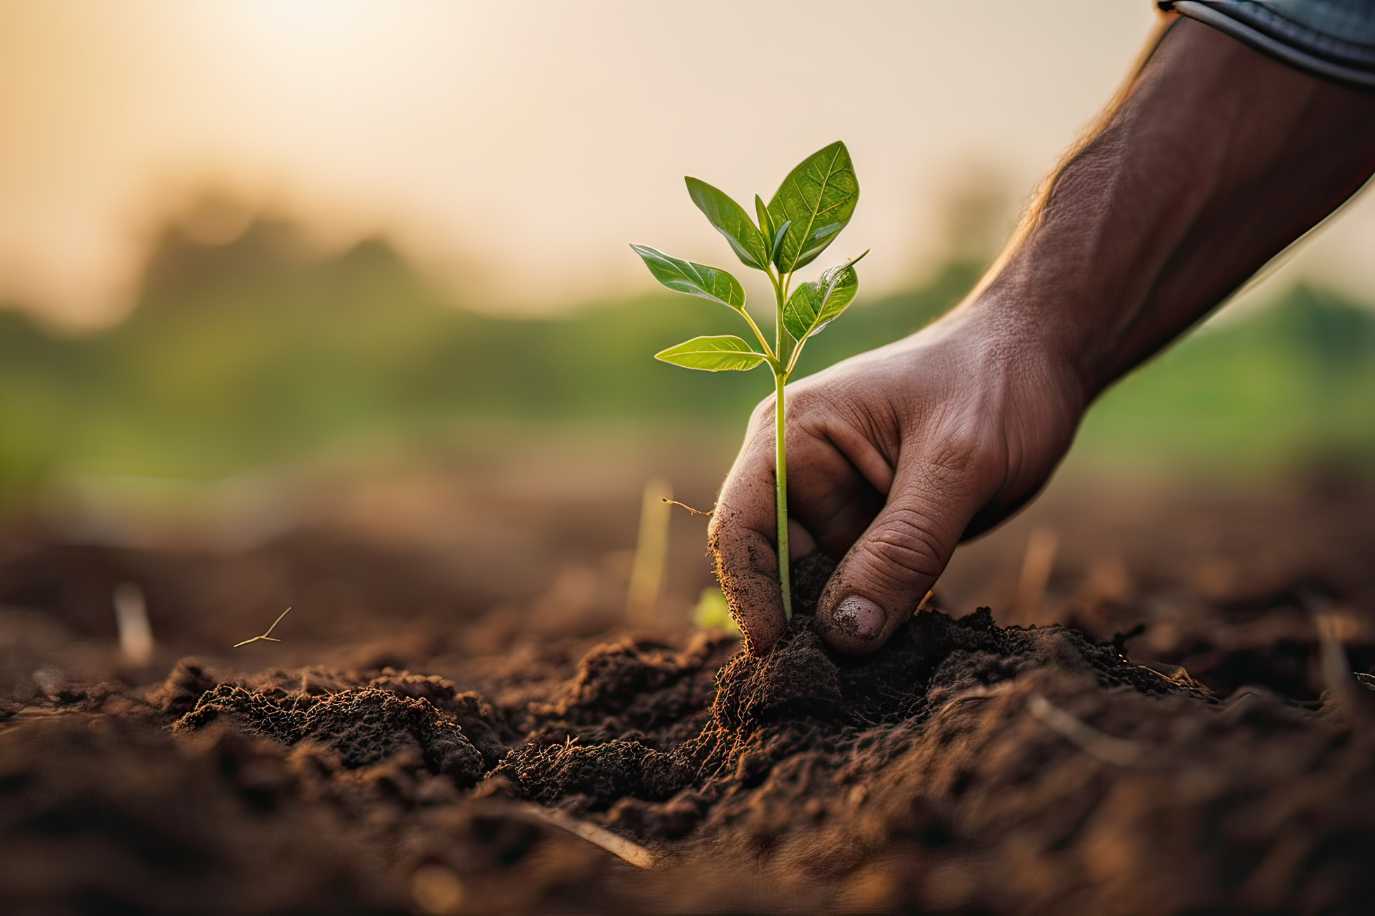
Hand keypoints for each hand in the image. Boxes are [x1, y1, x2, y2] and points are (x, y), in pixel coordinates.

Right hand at [709, 300, 1084, 654]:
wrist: (1043, 358)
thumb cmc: (995, 383)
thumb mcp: (957, 464)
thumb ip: (902, 548)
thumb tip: (845, 636)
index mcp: (792, 437)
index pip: (740, 526)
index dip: (750, 593)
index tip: (779, 655)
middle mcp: (800, 476)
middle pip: (774, 570)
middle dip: (799, 628)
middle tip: (832, 688)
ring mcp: (837, 508)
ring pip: (818, 592)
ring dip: (840, 634)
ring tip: (869, 681)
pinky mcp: (875, 536)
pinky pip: (861, 593)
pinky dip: (875, 624)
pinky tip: (898, 657)